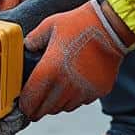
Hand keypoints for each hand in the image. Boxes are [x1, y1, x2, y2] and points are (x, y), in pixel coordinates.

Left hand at [20, 0, 133, 120]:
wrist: (111, 27)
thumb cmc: (80, 24)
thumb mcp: (50, 25)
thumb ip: (33, 39)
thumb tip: (27, 47)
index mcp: (50, 70)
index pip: (30, 100)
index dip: (25, 105)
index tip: (23, 104)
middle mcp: (66, 85)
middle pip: (45, 109)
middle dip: (39, 107)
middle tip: (37, 100)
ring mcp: (83, 91)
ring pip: (63, 107)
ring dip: (57, 102)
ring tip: (56, 89)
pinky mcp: (97, 92)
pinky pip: (81, 102)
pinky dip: (75, 97)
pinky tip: (75, 83)